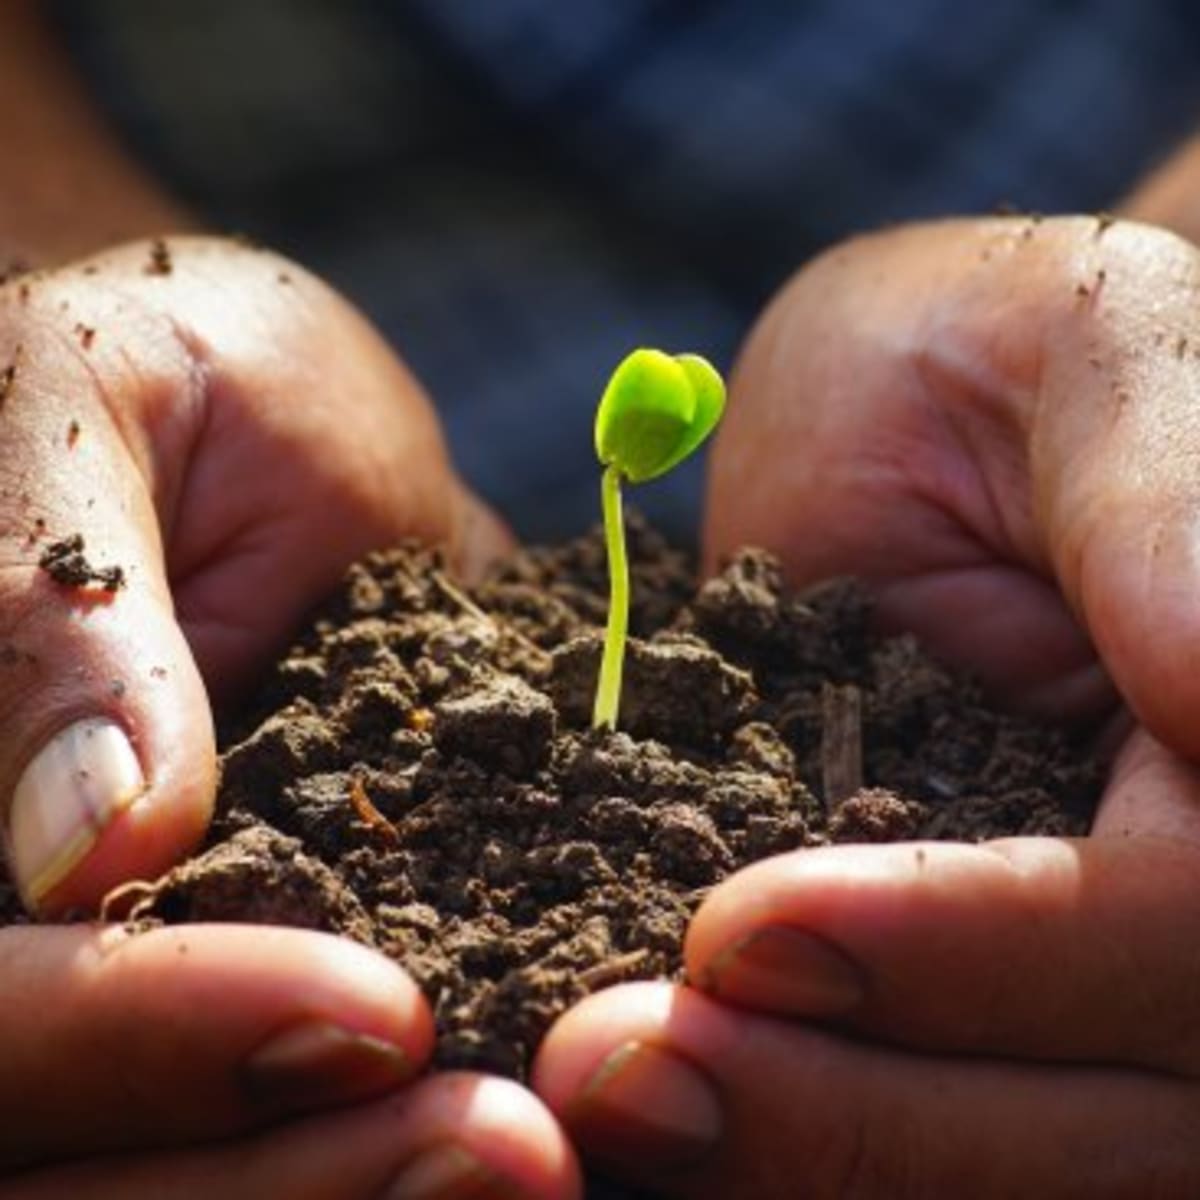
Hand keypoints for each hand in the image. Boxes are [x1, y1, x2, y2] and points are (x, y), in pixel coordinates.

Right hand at [0, 240, 577, 1196]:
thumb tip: (90, 846)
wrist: (263, 419)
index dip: (143, 1034)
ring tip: (556, 1151)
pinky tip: (576, 1112)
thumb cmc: (152, 374)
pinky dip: (430, 1125)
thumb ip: (58, 615)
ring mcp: (165, 960)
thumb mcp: (77, 419)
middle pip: (89, 1163)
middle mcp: (37, 933)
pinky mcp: (295, 943)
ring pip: (212, 1165)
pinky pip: (342, 1079)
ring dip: (369, 1182)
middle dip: (289, 1178)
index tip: (373, 1010)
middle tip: (517, 1152)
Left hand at [532, 216, 1199, 1196]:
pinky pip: (897, 1103)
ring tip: (600, 1089)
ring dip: (797, 1151)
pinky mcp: (957, 985)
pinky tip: (625, 1095)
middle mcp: (1197, 895)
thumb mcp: (1080, 354)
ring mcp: (1084, 966)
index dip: (985, 953)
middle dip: (858, 1108)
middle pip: (1107, 1114)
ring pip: (1008, 1153)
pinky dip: (770, 1134)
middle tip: (621, 1071)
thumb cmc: (1003, 354)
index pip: (1185, 926)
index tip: (750, 930)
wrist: (925, 427)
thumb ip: (1169, 503)